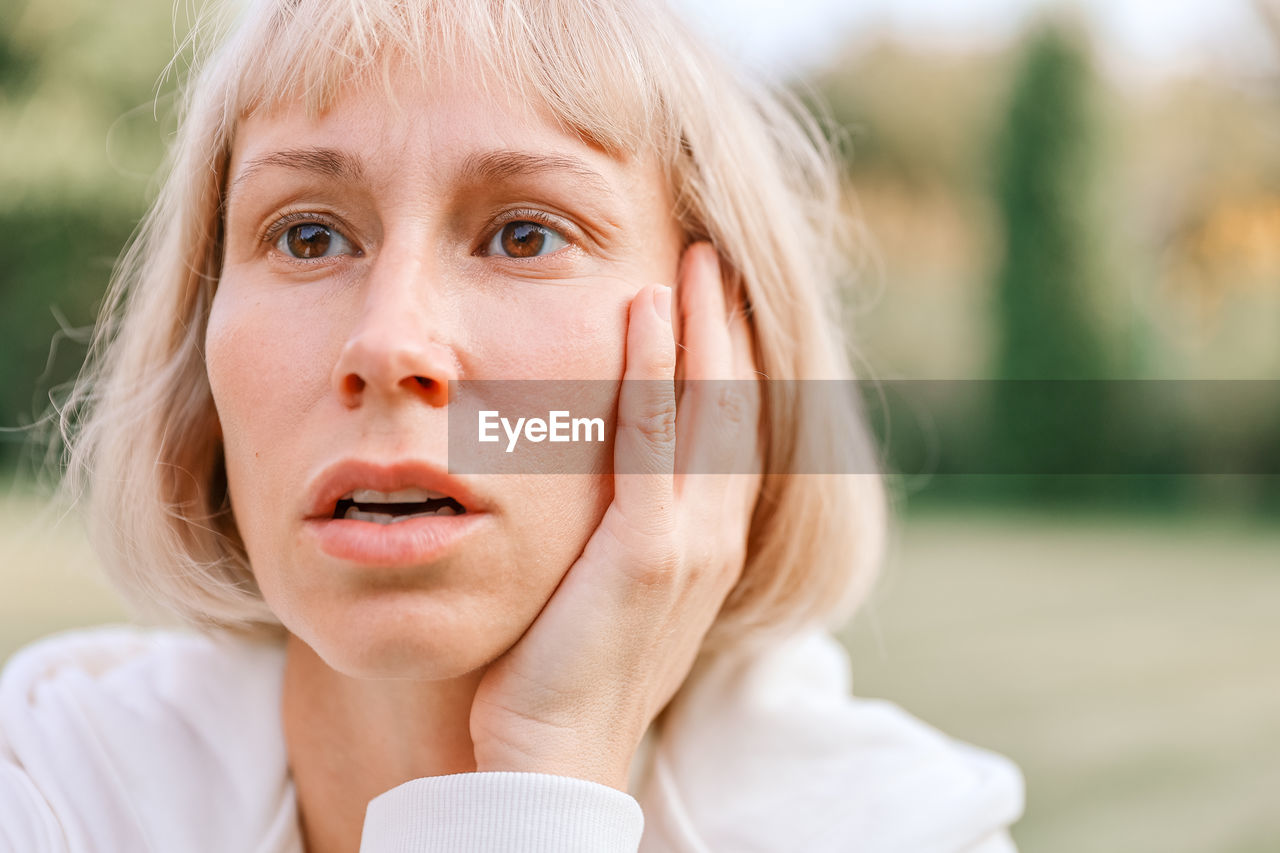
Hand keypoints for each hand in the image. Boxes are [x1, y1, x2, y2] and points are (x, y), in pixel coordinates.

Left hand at [468, 241, 761, 790]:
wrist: (550, 756)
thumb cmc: (562, 672)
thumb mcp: (603, 589)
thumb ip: (618, 526)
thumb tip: (595, 470)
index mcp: (708, 544)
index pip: (729, 431)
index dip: (728, 358)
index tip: (712, 297)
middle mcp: (715, 537)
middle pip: (735, 407)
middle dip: (727, 327)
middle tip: (714, 255)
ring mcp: (690, 545)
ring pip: (709, 409)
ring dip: (702, 327)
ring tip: (695, 259)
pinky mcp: (650, 554)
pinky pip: (657, 438)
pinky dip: (655, 367)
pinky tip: (644, 309)